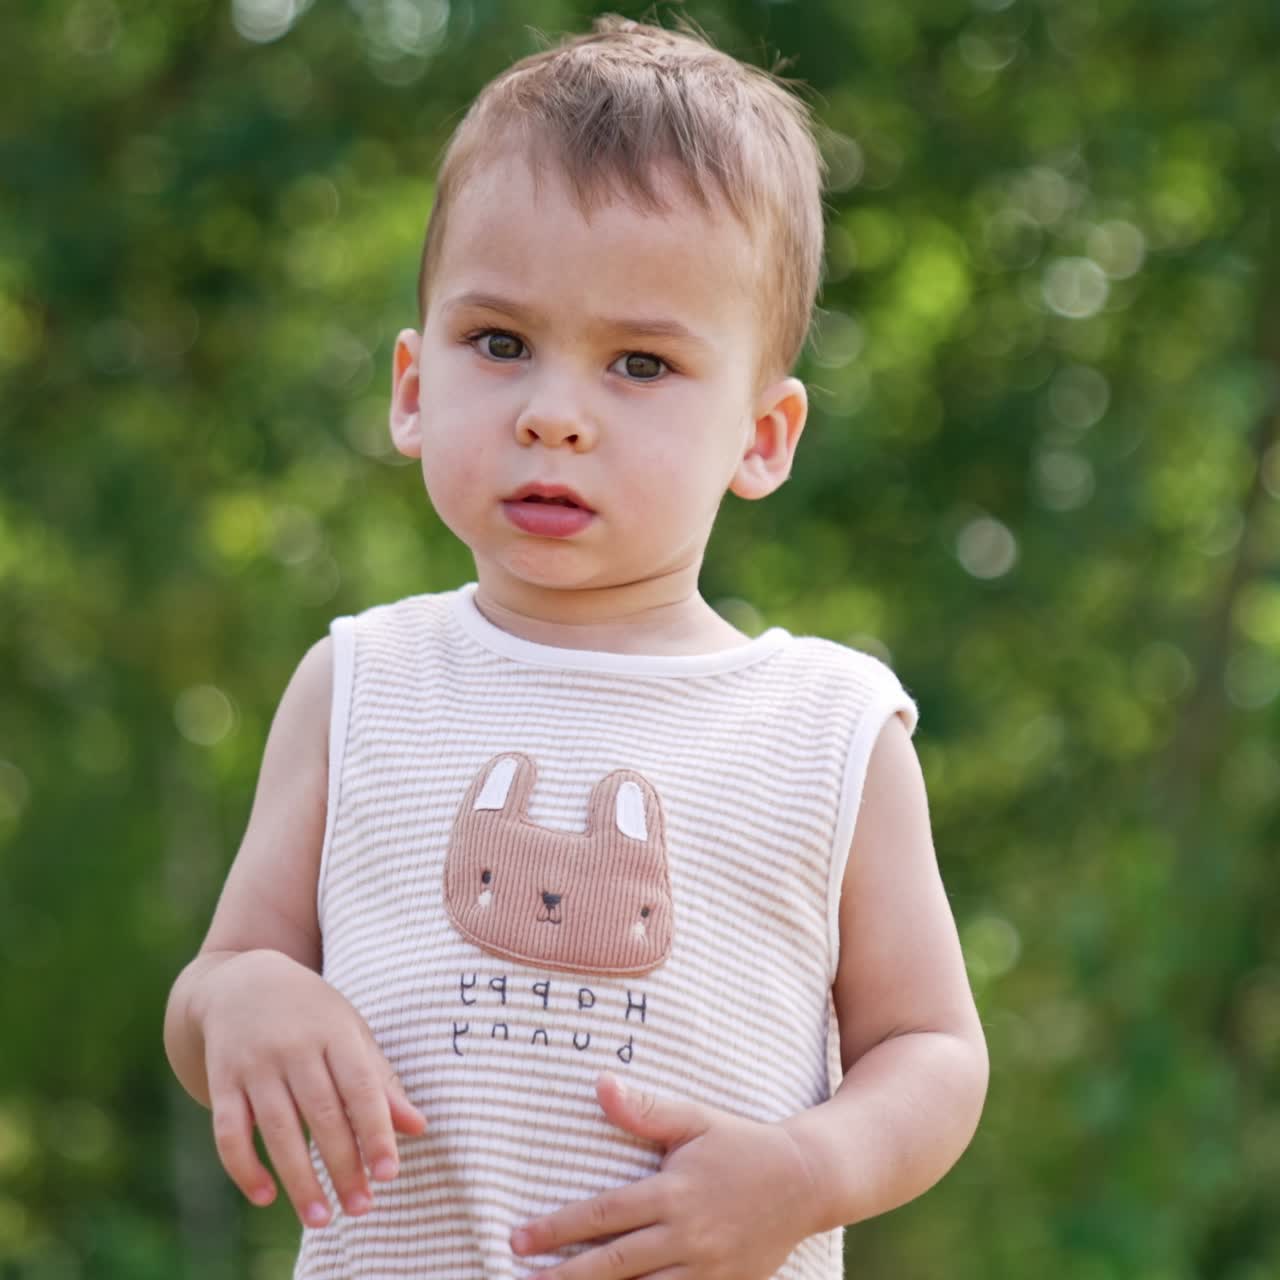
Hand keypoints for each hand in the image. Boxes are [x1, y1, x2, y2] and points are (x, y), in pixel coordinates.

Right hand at [196, 949, 426, 1227]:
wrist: (242, 981)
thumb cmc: (312, 1014)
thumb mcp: (350, 1033)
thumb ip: (381, 1081)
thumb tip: (418, 1128)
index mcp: (334, 1031)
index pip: (360, 1086)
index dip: (375, 1130)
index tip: (389, 1174)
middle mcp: (294, 1046)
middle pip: (322, 1113)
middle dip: (342, 1165)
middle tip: (360, 1209)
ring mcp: (254, 1063)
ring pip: (277, 1128)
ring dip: (299, 1178)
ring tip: (320, 1218)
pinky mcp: (222, 1079)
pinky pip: (229, 1130)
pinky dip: (244, 1167)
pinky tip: (265, 1196)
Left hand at [509, 1073, 820, 1278]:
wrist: (806, 1181)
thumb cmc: (742, 1144)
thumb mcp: (696, 1119)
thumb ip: (646, 1110)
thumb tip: (600, 1085)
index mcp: (673, 1193)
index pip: (603, 1215)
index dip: (556, 1230)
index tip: (517, 1239)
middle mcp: (686, 1237)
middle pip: (613, 1266)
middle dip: (563, 1277)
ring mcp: (705, 1270)